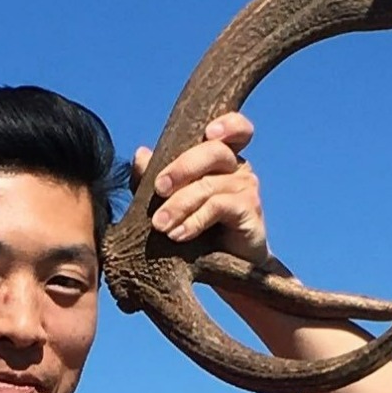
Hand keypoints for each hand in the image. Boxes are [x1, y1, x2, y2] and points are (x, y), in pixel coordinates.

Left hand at [135, 112, 267, 261]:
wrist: (222, 268)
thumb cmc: (197, 228)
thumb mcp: (170, 200)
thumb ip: (154, 176)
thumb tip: (141, 154)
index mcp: (222, 156)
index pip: (236, 128)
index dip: (228, 124)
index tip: (209, 132)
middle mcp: (238, 167)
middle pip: (214, 152)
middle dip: (181, 168)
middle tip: (158, 190)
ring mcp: (247, 188)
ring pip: (209, 185)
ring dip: (179, 205)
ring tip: (160, 225)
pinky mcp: (250, 212)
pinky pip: (219, 207)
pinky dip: (194, 220)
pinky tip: (178, 234)